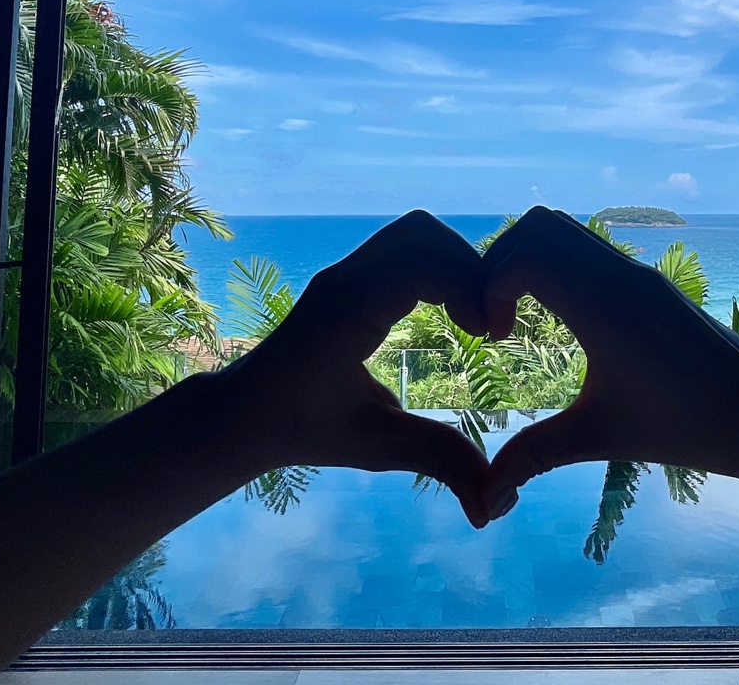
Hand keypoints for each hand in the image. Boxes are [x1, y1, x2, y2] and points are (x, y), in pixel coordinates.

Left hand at [222, 209, 503, 525]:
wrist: (243, 413)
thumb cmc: (303, 430)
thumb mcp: (376, 446)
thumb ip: (439, 461)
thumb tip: (496, 506)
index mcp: (348, 312)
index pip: (421, 262)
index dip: (467, 286)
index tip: (487, 335)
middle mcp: (346, 279)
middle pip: (422, 232)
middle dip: (468, 266)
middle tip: (486, 322)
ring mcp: (345, 272)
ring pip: (415, 233)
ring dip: (454, 264)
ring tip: (472, 317)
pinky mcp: (350, 277)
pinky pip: (404, 249)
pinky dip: (437, 268)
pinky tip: (449, 314)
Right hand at [479, 206, 738, 502]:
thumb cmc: (687, 428)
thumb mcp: (600, 439)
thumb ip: (532, 458)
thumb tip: (484, 501)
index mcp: (603, 305)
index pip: (523, 255)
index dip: (488, 286)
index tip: (494, 338)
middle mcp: (620, 275)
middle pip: (537, 227)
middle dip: (500, 264)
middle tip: (498, 322)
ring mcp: (639, 274)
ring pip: (566, 230)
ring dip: (530, 260)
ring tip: (523, 319)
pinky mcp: (651, 284)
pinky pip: (590, 249)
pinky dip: (560, 267)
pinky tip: (565, 324)